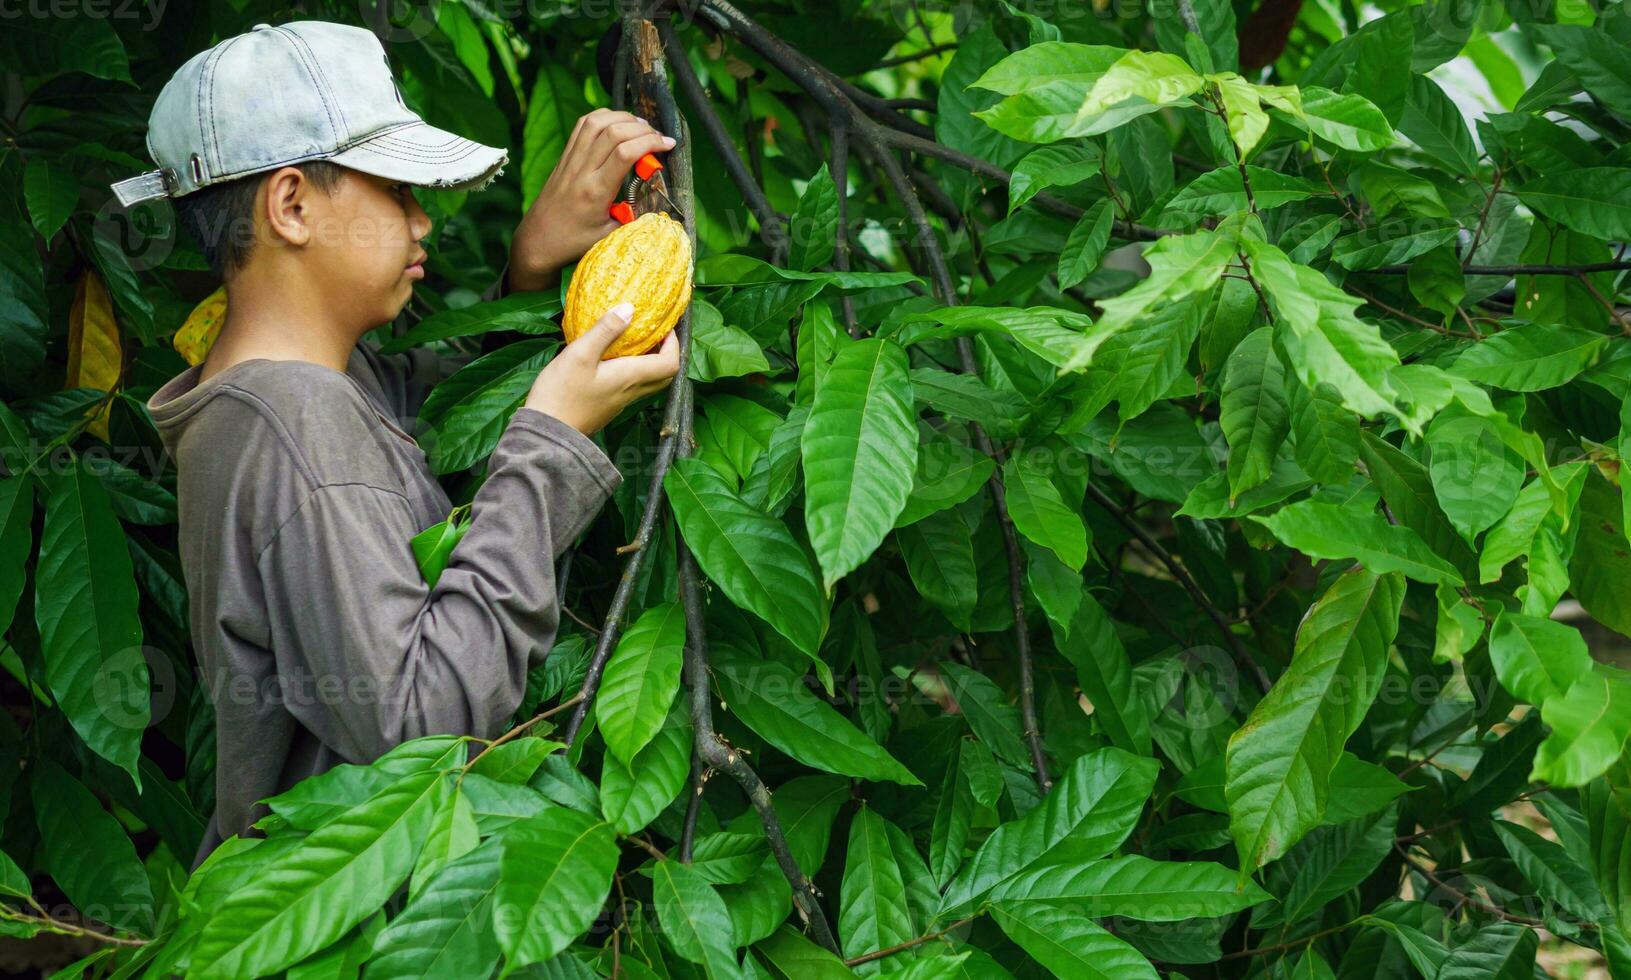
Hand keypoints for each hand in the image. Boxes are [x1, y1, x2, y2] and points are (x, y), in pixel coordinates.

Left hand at [508, 109, 675, 292]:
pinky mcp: (564, 156)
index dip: (651, 143)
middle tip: (659, 136)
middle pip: (614, 131)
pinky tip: (617, 123)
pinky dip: (603, 117)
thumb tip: (660, 202)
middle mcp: (581, 170)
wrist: (538, 240)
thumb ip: (635, 217)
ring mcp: (570, 160)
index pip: (625, 153)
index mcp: (595, 191)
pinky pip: (582, 125)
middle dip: (642, 128)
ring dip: (623, 117)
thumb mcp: (610, 235)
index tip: (669, 144)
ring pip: (596, 122)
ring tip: (641, 126)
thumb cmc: (574, 242)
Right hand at [526, 302, 679, 435]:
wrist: (547, 433)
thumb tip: (629, 308)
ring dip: (650, 362)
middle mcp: (631, 392)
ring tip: (635, 342)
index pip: (670, 364)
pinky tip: (613, 359)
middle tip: (655, 334)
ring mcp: (620, 402)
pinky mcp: (608, 406)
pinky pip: (632, 387)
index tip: (666, 327)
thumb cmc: (561, 393)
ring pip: (649, 382)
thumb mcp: (580, 354)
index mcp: (630, 378)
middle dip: (667, 353)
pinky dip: (633, 370)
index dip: (675, 344)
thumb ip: (605, 330)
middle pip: (665, 375)